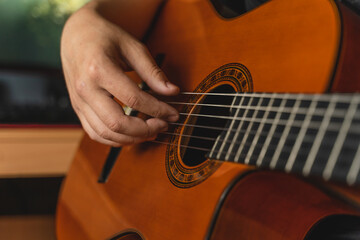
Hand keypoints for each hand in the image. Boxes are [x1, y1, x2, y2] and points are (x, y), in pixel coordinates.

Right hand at [61, 8, 178, 146]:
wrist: (77, 35)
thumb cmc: (106, 37)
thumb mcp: (133, 47)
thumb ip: (152, 72)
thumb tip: (172, 91)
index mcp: (99, 69)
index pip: (134, 99)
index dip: (158, 110)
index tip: (173, 113)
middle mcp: (85, 88)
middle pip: (117, 123)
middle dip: (145, 130)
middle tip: (163, 125)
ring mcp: (79, 101)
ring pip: (105, 133)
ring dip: (132, 138)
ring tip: (151, 131)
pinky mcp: (78, 109)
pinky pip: (95, 133)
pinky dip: (116, 140)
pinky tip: (132, 134)